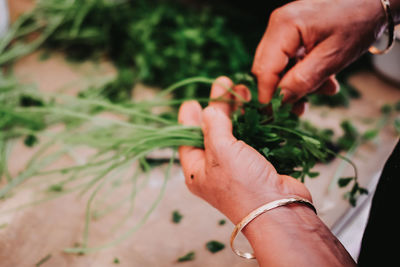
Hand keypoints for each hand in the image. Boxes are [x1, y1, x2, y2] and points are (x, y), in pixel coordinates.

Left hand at [178, 76, 310, 223]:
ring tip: (242, 91)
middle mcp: (214, 171)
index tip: (191, 102)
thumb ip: (213, 126)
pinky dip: (253, 124)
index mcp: (196, 170)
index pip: (187, 139)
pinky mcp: (256, 166)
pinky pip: (250, 140)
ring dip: (237, 112)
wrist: (279, 209)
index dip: (188, 119)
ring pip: (233, 134)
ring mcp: (236, 169)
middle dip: (218, 108)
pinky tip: (255, 109)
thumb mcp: (220, 150)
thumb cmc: (243, 184)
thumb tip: (209, 110)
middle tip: (224, 84)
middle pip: (211, 132)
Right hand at [252, 0, 387, 104]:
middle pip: (266, 69)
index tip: (275, 115)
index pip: (264, 69)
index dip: (268, 95)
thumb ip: (305, 79)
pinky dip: (302, 74)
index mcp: (284, 26)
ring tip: (325, 88)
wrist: (371, 1)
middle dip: (283, 91)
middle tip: (302, 108)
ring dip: (297, 84)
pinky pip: (287, 61)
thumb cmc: (358, 21)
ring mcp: (283, 30)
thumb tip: (281, 99)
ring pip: (277, 68)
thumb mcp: (334, 56)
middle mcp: (278, 26)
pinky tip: (323, 79)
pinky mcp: (290, 35)